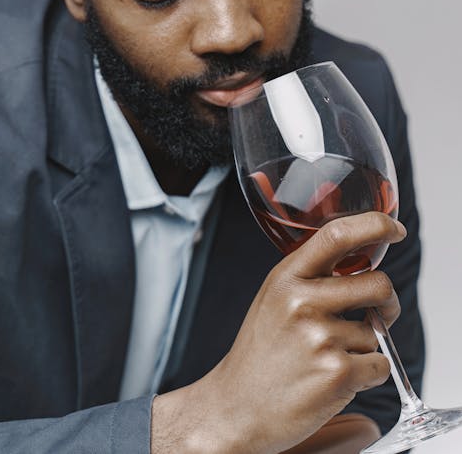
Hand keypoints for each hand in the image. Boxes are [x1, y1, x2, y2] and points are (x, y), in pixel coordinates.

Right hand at [152, 212, 404, 453]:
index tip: (394, 229)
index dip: (374, 225)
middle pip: (378, 284)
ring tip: (325, 358)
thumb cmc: (260, 354)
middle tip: (377, 314)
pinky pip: (380, 365)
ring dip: (364, 347)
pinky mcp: (337, 373)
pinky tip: (333, 379)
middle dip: (387, 302)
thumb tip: (363, 263)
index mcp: (287, 277)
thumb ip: (312, 276)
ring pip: (377, 331)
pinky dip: (367, 375)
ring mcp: (320, 336)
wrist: (236, 407)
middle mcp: (302, 301)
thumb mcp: (275, 299)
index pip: (337, 235)